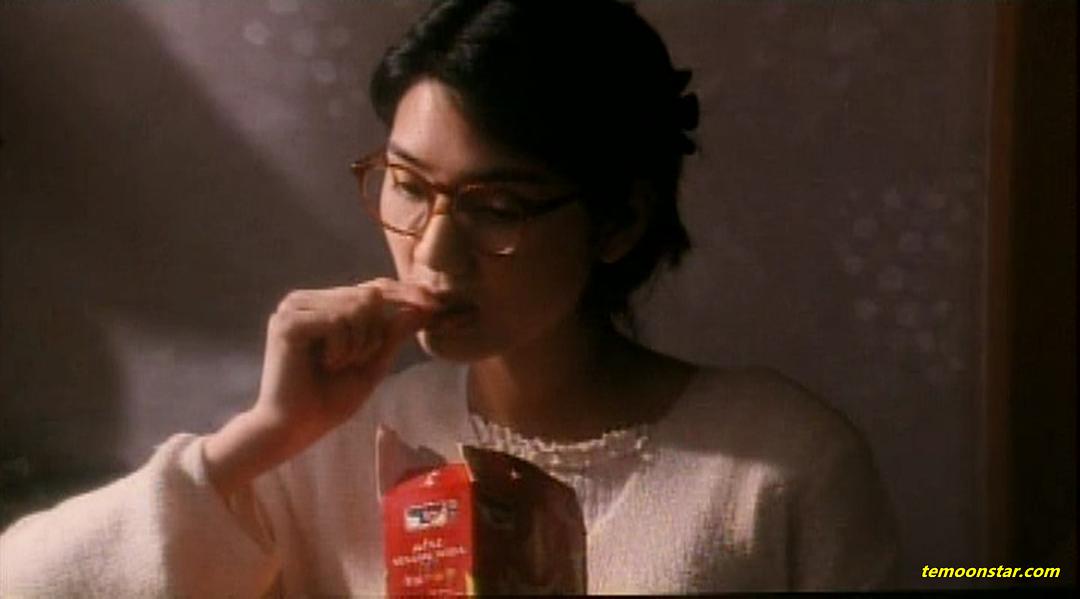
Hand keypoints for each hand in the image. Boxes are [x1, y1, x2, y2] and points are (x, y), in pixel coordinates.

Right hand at [204, 279, 437, 495]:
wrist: (297, 428)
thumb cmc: (330, 400)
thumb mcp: (373, 363)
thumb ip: (393, 334)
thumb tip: (422, 307)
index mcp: (326, 306)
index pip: (373, 289)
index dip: (405, 294)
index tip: (435, 304)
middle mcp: (309, 300)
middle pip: (370, 294)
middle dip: (376, 333)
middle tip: (355, 362)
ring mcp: (295, 307)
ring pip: (357, 304)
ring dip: (360, 342)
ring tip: (339, 364)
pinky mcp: (288, 321)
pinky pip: (338, 320)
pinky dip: (343, 347)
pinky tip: (327, 364)